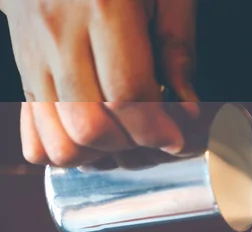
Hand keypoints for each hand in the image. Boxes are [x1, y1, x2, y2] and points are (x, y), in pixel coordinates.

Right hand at [2, 0, 199, 166]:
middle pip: (89, 126)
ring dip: (99, 154)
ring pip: (56, 138)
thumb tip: (188, 109)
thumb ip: (178, 47)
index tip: (178, 139)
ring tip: (127, 138)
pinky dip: (65, 148)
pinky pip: (32, 131)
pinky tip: (94, 139)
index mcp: (103, 6)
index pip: (128, 97)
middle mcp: (58, 31)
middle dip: (132, 145)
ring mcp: (31, 50)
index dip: (157, 130)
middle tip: (157, 136)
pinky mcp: (21, 65)